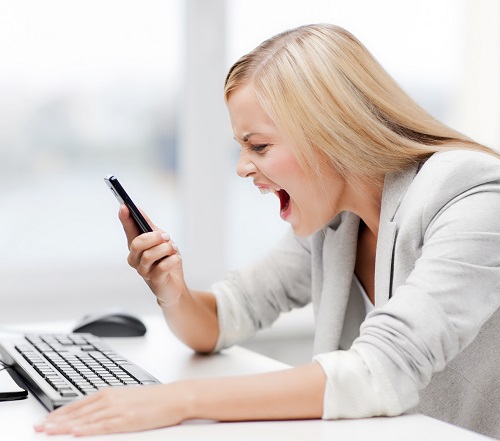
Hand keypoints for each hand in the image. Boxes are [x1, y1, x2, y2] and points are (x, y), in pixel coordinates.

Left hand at [34, 383, 187, 435]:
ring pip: (85, 419)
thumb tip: (93, 413)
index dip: (59, 413)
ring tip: (48, 431)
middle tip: (38, 427)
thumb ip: (109, 404)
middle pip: (77, 412)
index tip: (45, 419)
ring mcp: (117, 410)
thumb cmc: (154, 399)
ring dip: (65, 426)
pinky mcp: (126, 420)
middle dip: (56, 421)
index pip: (78, 404)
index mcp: (109, 393)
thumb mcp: (127, 398)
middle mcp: (110, 399)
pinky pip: (103, 426)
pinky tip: (76, 432)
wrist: (175, 396)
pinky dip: (88, 430)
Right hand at [119, 205, 186, 308]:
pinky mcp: (154, 281)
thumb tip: (137, 209)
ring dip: (165, 249)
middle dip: (154, 237)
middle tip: (166, 237)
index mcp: (136, 247)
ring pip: (149, 255)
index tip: (124, 206)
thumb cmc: (166, 261)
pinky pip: (162, 266)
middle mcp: (136, 259)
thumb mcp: (160, 240)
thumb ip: (149, 227)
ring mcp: (143, 271)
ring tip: (172, 250)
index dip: (125, 218)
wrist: (174, 286)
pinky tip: (175, 259)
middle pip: (137, 243)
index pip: (128, 230)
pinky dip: (172, 260)